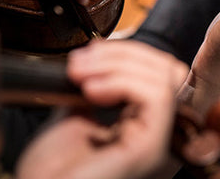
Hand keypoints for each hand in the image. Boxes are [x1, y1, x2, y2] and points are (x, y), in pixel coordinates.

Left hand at [16, 40, 188, 178]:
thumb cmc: (50, 172)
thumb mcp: (74, 116)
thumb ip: (95, 92)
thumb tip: (99, 60)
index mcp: (142, 128)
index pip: (160, 74)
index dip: (128, 54)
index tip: (87, 55)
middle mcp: (157, 136)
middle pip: (169, 71)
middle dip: (124, 53)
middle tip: (81, 62)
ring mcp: (157, 143)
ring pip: (164, 78)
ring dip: (117, 64)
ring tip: (80, 74)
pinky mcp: (150, 149)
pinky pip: (157, 97)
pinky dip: (123, 81)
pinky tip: (92, 90)